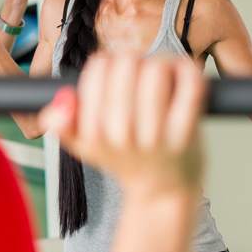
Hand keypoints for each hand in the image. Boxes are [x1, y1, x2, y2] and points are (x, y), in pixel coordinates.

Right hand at [41, 54, 206, 197]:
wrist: (161, 191)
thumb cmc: (124, 159)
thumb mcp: (83, 145)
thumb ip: (60, 123)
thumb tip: (64, 96)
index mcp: (94, 136)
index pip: (97, 71)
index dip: (107, 64)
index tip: (113, 74)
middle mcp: (123, 137)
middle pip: (126, 65)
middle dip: (133, 61)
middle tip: (138, 73)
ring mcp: (157, 136)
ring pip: (156, 72)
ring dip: (159, 64)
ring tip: (159, 76)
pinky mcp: (187, 134)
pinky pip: (190, 87)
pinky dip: (187, 71)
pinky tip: (182, 74)